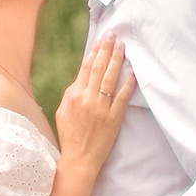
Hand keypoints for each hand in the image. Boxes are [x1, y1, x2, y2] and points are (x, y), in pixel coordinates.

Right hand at [54, 31, 134, 177]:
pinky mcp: (113, 118)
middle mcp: (86, 98)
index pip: (85, 68)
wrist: (78, 160)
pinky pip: (122, 97)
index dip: (94, 52)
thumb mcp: (62, 112)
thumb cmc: (70, 136)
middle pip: (98, 68)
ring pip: (110, 78)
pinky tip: (132, 73)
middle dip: (107, 49)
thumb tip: (80, 80)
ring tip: (122, 47)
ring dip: (117, 60)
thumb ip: (70, 94)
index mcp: (72, 95)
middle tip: (114, 35)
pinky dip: (127, 84)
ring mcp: (100, 108)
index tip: (101, 39)